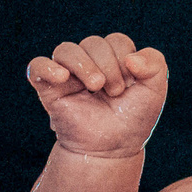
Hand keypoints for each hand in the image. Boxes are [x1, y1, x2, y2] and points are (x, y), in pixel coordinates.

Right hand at [27, 35, 165, 156]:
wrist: (112, 149)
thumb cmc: (133, 118)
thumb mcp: (155, 89)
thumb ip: (154, 63)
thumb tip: (131, 58)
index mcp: (112, 58)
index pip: (116, 41)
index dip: (126, 59)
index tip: (130, 85)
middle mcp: (88, 63)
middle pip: (93, 42)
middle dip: (109, 65)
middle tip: (115, 93)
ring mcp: (67, 75)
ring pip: (66, 50)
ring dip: (84, 65)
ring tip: (95, 86)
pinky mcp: (49, 90)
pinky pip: (36, 67)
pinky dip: (47, 67)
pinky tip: (62, 77)